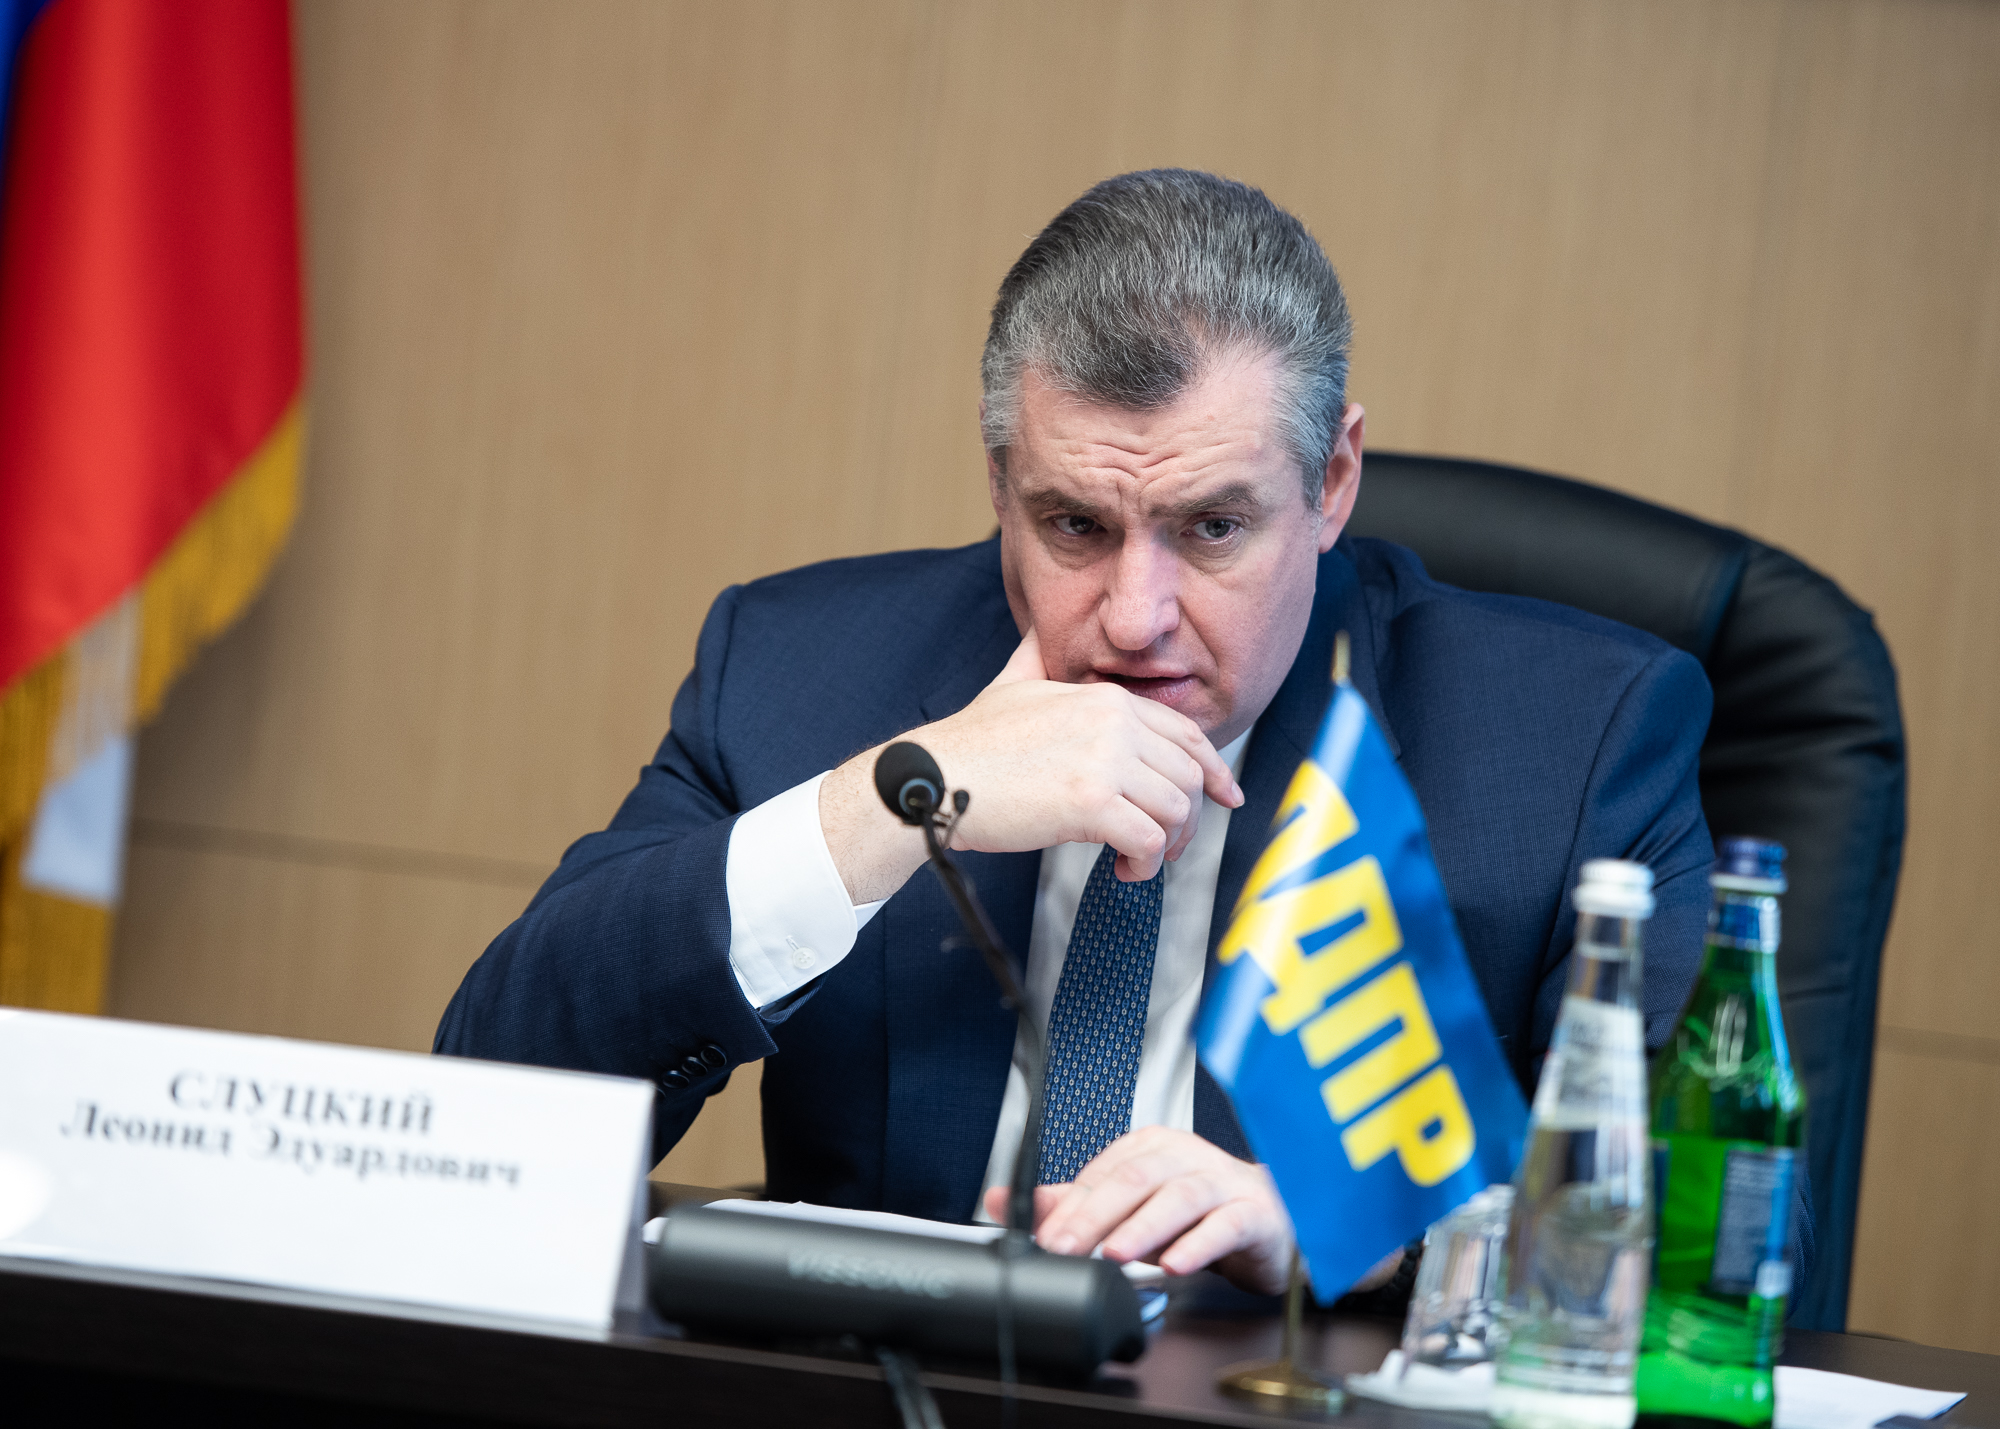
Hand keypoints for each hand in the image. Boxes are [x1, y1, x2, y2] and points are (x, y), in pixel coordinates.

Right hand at [820, 629, 1242, 903]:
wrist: (934, 775)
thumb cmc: (970, 742)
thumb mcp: (1013, 683)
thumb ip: (1038, 657)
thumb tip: (1040, 631)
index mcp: (1106, 700)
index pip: (1184, 734)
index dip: (1213, 769)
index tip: (1225, 796)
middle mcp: (1114, 724)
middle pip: (1188, 777)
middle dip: (1189, 819)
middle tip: (1168, 846)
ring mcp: (1104, 762)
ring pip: (1176, 811)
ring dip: (1166, 847)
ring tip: (1138, 861)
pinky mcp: (1090, 803)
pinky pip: (1148, 840)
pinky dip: (1144, 864)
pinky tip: (1121, 871)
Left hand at [980, 1126, 1293, 1293]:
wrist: (1269, 1223)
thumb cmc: (1195, 1213)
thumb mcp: (1130, 1211)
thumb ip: (1070, 1207)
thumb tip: (1001, 1202)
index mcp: (1149, 1148)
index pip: (1103, 1175)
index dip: (1070, 1209)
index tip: (1045, 1243)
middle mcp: (1185, 1157)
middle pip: (1135, 1179)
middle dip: (1095, 1216)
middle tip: (1066, 1250)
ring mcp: (1222, 1182)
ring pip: (1179, 1197)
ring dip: (1144, 1227)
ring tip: (1115, 1255)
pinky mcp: (1253, 1214)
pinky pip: (1225, 1225)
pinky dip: (1198, 1245)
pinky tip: (1175, 1266)